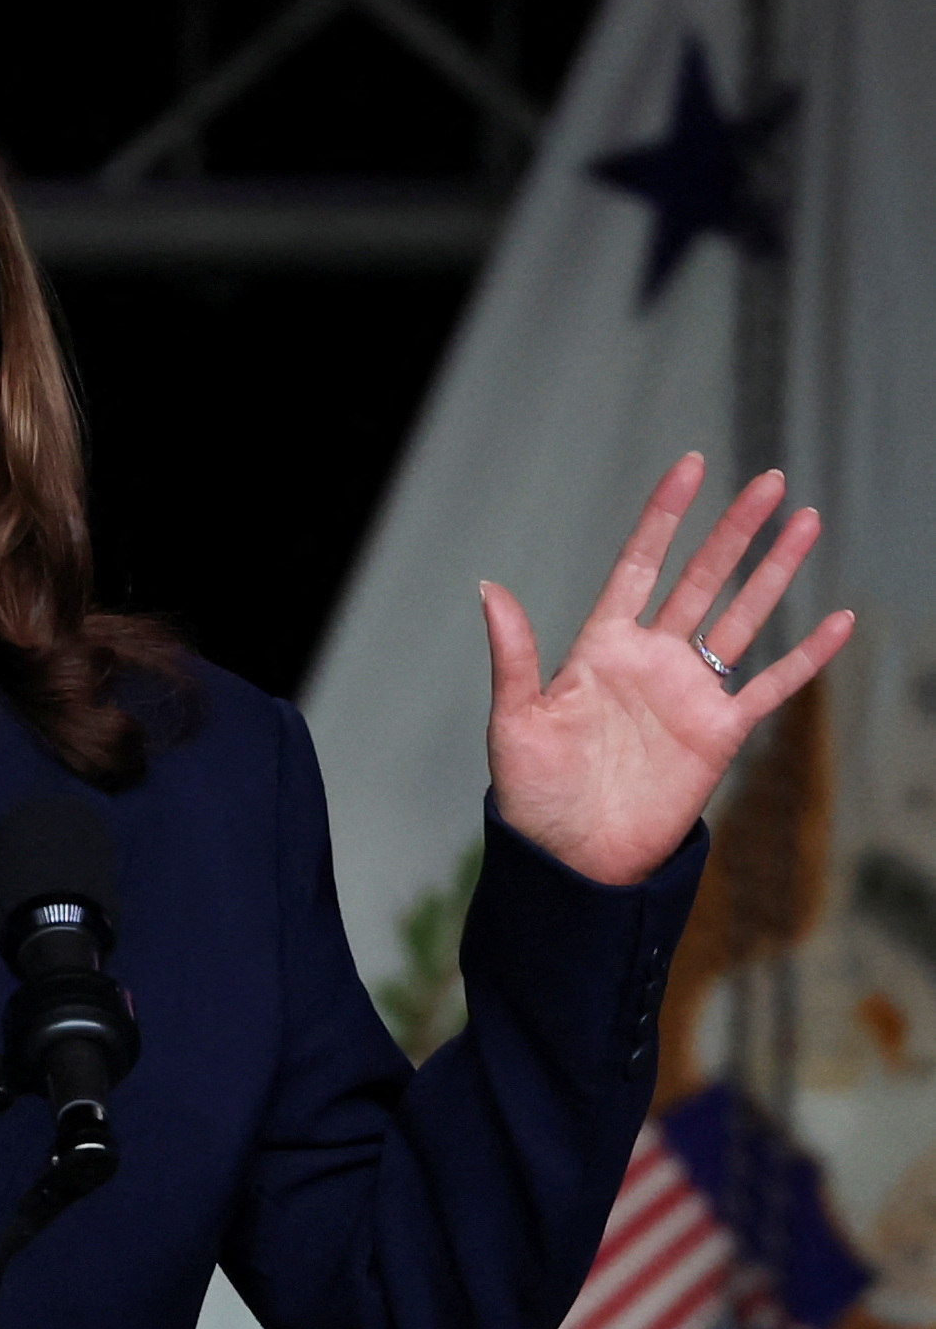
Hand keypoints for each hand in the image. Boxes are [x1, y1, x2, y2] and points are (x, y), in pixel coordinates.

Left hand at [482, 452, 853, 885]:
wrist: (573, 859)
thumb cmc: (533, 794)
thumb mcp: (514, 721)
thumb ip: (514, 655)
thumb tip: (489, 588)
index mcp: (599, 648)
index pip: (638, 567)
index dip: (663, 519)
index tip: (689, 469)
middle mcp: (650, 660)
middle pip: (700, 579)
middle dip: (733, 531)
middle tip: (767, 481)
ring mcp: (688, 693)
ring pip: (741, 618)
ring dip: (773, 572)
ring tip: (804, 521)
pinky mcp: (719, 733)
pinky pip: (771, 686)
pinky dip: (806, 655)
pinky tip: (840, 619)